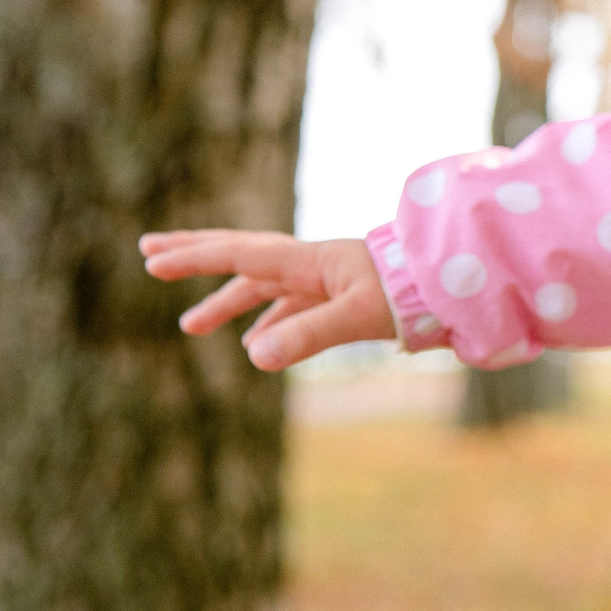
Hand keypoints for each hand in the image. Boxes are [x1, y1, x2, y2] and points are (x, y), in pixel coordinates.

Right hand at [139, 231, 395, 370]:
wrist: (461, 290)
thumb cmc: (413, 297)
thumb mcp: (357, 317)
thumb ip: (306, 335)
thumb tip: (252, 356)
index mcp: (311, 260)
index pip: (241, 255)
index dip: (195, 257)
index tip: (152, 261)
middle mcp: (314, 265)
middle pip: (244, 255)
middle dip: (196, 255)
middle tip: (149, 254)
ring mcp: (329, 281)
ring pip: (266, 286)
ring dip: (228, 301)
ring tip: (191, 325)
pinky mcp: (346, 300)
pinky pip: (294, 307)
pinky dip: (269, 321)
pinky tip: (255, 345)